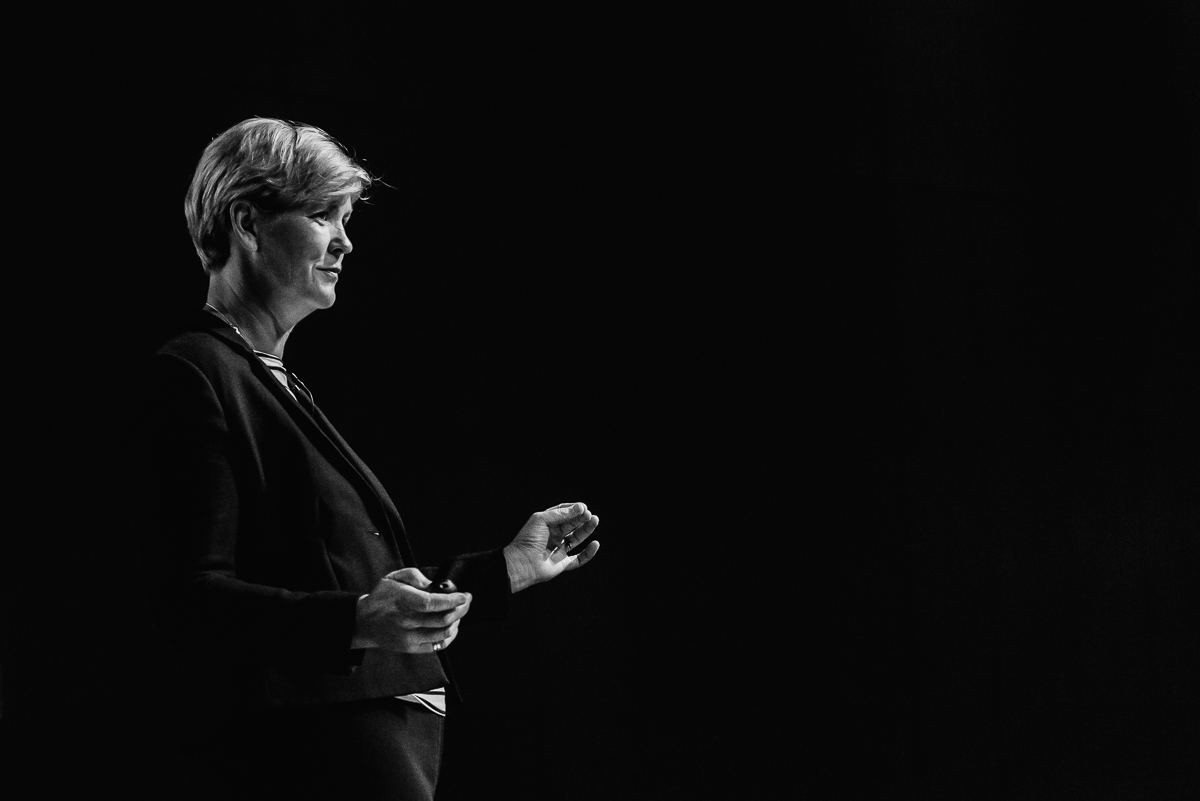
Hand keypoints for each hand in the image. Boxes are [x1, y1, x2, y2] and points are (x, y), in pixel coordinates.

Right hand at [353, 568, 471, 652]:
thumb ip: (414, 575)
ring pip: (443, 633)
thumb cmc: (382, 597)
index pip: (432, 603)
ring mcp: (408, 638)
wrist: (364, 622)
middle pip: (442, 619)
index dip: (452, 600)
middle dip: (461, 609)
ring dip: (457, 622)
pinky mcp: (411, 648)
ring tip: (459, 612)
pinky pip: (438, 645)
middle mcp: (405, 622)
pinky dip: (450, 635)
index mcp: (402, 601)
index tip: (464, 595)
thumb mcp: (393, 578)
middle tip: (467, 601)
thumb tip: (434, 585)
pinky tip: (452, 625)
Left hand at [503, 502, 599, 592]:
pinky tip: (595, 544)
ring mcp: (558, 549)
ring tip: (595, 521)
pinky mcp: (562, 564)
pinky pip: (578, 559)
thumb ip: (561, 514)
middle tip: (590, 515)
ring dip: (586, 530)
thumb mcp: (541, 520)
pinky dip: (588, 553)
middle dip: (582, 518)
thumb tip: (580, 508)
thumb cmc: (528, 540)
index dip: (573, 509)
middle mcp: (553, 536)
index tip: (583, 507)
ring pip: (576, 539)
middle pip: (571, 524)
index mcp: (546, 524)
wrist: (521, 563)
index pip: (563, 513)